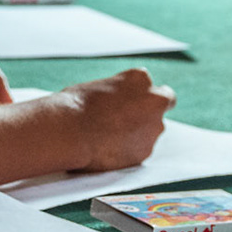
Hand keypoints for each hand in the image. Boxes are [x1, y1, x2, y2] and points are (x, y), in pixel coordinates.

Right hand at [60, 68, 174, 170]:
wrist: (70, 131)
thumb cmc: (76, 105)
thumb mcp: (100, 87)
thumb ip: (119, 94)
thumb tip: (120, 104)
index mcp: (141, 79)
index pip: (156, 87)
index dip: (144, 98)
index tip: (134, 104)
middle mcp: (154, 101)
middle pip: (160, 108)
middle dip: (147, 114)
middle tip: (125, 121)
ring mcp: (153, 128)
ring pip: (151, 131)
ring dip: (137, 133)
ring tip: (108, 136)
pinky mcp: (145, 151)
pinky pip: (140, 150)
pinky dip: (129, 150)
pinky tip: (108, 148)